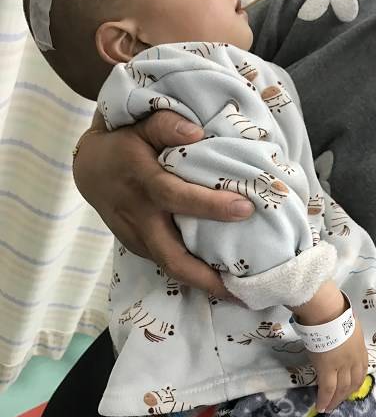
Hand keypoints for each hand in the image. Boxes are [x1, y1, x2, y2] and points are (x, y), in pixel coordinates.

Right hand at [73, 109, 254, 298]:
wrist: (90, 168)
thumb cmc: (122, 143)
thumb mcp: (139, 125)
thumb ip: (166, 125)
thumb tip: (196, 133)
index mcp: (142, 182)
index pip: (176, 197)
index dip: (209, 205)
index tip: (245, 209)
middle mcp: (138, 217)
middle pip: (171, 256)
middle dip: (206, 278)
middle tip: (242, 290)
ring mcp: (135, 237)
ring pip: (169, 266)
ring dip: (202, 282)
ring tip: (238, 292)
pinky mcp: (137, 246)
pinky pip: (166, 262)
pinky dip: (191, 272)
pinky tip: (217, 277)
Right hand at [308, 318, 367, 412]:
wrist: (328, 314)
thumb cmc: (336, 314)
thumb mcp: (350, 326)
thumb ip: (348, 336)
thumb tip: (341, 336)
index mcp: (360, 350)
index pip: (361, 371)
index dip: (356, 382)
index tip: (350, 388)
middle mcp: (354, 361)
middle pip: (353, 383)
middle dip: (346, 395)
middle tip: (339, 401)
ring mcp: (341, 367)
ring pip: (341, 389)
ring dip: (336, 400)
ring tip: (329, 408)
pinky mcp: (327, 369)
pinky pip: (327, 389)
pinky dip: (324, 400)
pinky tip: (321, 407)